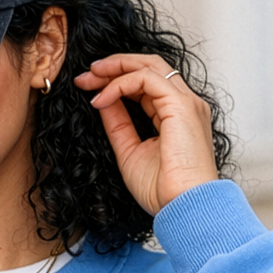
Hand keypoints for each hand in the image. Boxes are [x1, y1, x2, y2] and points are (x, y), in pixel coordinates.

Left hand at [74, 54, 218, 215]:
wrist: (184, 207)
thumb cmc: (164, 191)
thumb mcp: (130, 151)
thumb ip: (118, 124)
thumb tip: (102, 102)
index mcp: (176, 116)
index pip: (146, 84)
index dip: (117, 81)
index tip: (89, 89)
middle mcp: (184, 104)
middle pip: (149, 66)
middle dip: (114, 66)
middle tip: (86, 76)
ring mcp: (186, 102)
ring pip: (149, 65)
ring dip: (116, 67)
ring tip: (90, 78)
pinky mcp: (181, 105)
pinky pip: (146, 79)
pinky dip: (120, 84)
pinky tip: (101, 99)